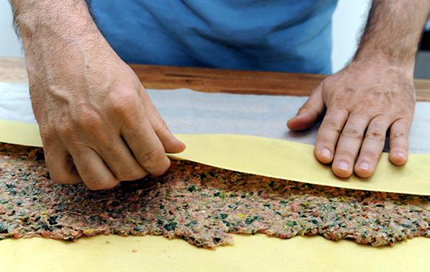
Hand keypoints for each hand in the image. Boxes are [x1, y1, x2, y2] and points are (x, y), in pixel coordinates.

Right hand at [29, 45, 184, 189]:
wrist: (60, 44)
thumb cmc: (102, 66)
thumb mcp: (136, 90)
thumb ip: (157, 124)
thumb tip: (177, 148)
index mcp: (125, 109)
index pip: (151, 155)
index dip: (160, 165)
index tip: (159, 164)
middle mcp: (97, 124)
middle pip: (128, 171)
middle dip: (140, 170)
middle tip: (138, 158)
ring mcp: (70, 133)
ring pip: (98, 181)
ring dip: (114, 178)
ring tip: (116, 163)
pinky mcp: (48, 136)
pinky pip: (62, 175)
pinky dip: (78, 177)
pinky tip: (87, 163)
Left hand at [287, 60, 415, 177]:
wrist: (385, 58)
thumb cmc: (351, 79)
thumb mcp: (325, 89)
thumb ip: (309, 109)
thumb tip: (291, 125)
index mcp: (341, 103)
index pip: (332, 125)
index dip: (327, 142)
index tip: (323, 158)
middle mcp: (361, 108)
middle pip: (353, 134)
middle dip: (346, 154)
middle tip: (341, 172)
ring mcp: (383, 112)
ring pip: (375, 135)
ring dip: (369, 154)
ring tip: (363, 172)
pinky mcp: (402, 114)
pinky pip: (401, 132)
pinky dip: (400, 146)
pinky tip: (397, 160)